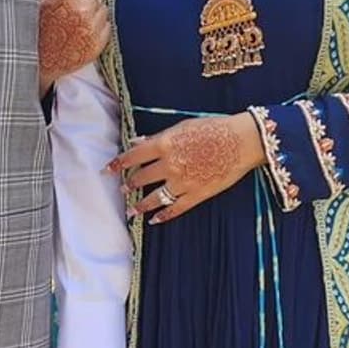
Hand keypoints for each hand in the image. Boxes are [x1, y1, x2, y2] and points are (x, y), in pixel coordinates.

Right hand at [39, 0, 110, 92]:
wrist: (36, 62)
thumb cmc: (34, 26)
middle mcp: (83, 11)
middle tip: (76, 3)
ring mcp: (92, 29)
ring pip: (104, 7)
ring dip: (95, 10)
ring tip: (77, 18)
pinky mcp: (98, 44)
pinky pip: (107, 26)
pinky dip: (98, 26)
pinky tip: (82, 30)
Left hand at [108, 113, 265, 223]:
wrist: (241, 141)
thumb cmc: (212, 128)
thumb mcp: (182, 127)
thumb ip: (157, 137)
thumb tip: (136, 142)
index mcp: (165, 144)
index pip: (133, 156)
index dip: (118, 164)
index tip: (107, 170)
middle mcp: (170, 164)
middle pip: (141, 178)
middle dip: (129, 184)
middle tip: (122, 188)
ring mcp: (183, 182)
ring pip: (155, 198)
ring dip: (140, 205)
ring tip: (131, 210)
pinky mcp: (198, 195)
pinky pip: (176, 209)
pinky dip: (163, 216)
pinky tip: (154, 220)